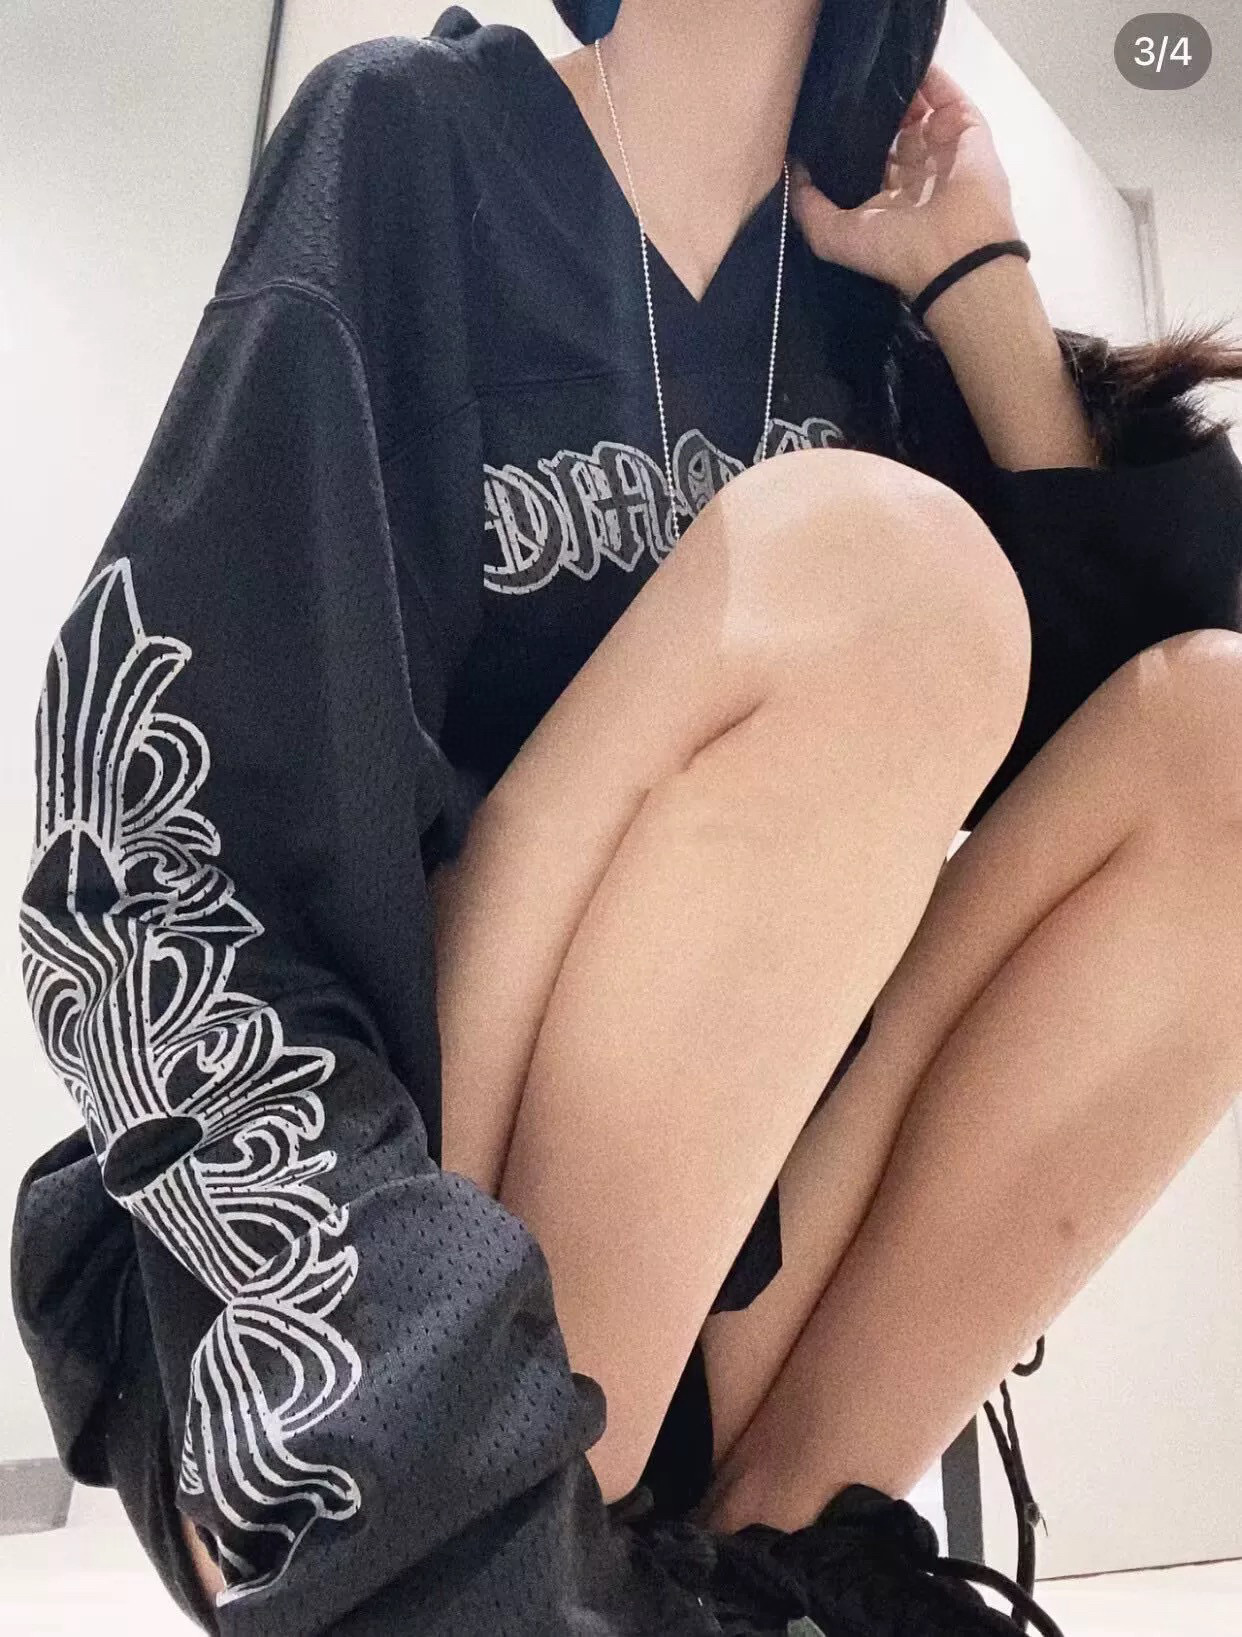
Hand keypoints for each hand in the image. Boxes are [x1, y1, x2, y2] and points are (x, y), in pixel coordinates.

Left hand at [788, 63, 1020, 300]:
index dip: (849, 138)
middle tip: (849, 86)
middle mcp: (917, 175)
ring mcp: (945, 151)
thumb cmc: (894, 248)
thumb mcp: (833, 236)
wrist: (953, 252)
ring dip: (900, 90)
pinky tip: (905, 62)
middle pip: (895, 130)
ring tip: (873, 69)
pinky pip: (948, 95)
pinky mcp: (969, 131)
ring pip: (921, 109)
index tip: (826, 115)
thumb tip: (794, 169)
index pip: (869, 159)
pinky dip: (930, 77)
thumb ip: (808, 207)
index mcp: (890, 200)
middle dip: (874, 109)